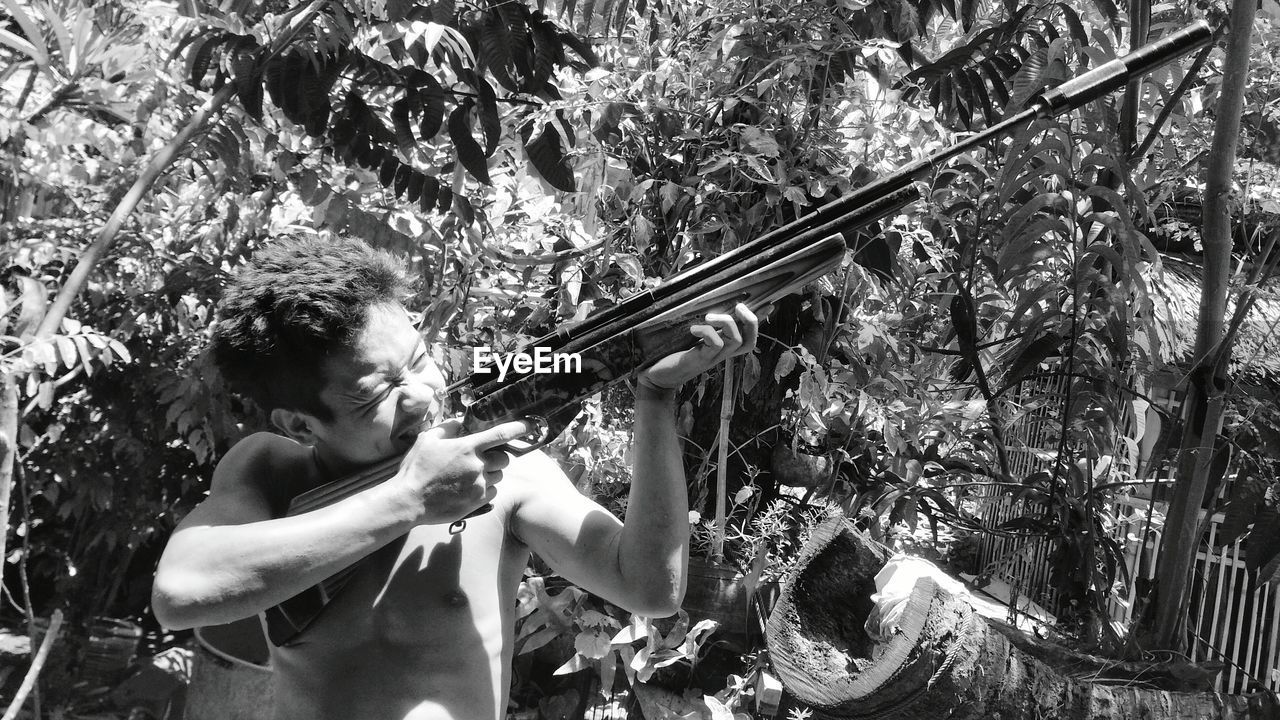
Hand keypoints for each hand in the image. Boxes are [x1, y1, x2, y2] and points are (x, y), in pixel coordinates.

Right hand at [390, 418, 529, 523]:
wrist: (409, 501)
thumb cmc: (416, 469)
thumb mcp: (427, 440)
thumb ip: (448, 428)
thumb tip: (460, 423)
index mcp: (468, 447)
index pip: (501, 434)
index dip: (519, 428)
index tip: (529, 425)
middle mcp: (478, 466)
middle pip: (505, 458)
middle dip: (498, 456)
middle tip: (482, 458)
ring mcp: (479, 485)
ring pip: (499, 476)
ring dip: (491, 473)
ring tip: (471, 475)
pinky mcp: (478, 502)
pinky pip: (492, 492)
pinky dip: (486, 488)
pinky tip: (468, 488)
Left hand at [638, 303, 759, 391]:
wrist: (657, 377)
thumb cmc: (672, 355)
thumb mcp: (691, 338)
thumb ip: (703, 327)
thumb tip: (709, 308)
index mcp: (722, 348)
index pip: (748, 336)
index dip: (760, 322)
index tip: (770, 305)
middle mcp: (721, 354)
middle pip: (750, 341)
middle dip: (751, 321)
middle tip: (738, 306)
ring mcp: (712, 358)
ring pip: (736, 340)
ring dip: (726, 323)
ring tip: (709, 316)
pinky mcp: (700, 360)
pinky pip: (715, 344)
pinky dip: (706, 332)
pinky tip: (693, 329)